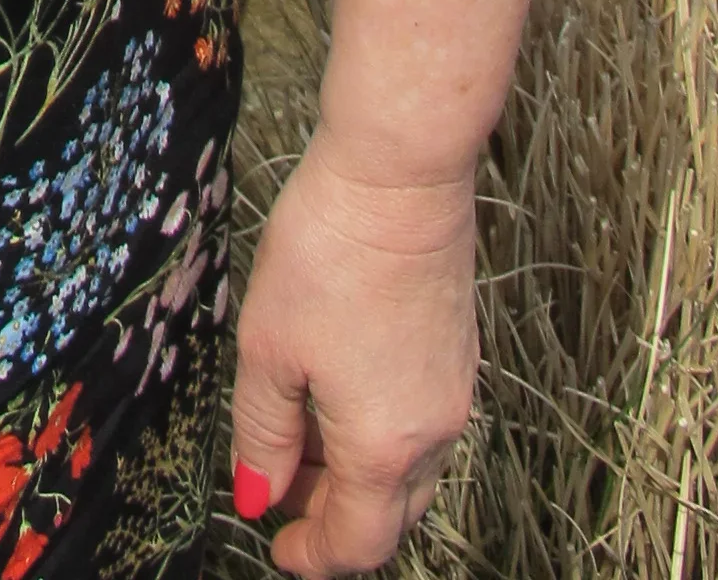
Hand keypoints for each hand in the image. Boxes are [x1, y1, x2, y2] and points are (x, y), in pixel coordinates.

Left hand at [228, 130, 478, 574]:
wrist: (400, 175)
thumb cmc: (330, 252)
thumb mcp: (268, 346)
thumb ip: (262, 431)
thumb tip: (259, 494)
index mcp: (384, 446)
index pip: (357, 543)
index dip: (313, 556)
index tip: (277, 548)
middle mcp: (432, 431)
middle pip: (388, 516)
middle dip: (333, 518)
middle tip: (279, 489)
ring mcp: (454, 391)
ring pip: (409, 472)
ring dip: (356, 475)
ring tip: (299, 434)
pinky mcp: (458, 352)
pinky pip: (422, 425)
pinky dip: (381, 433)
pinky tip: (337, 391)